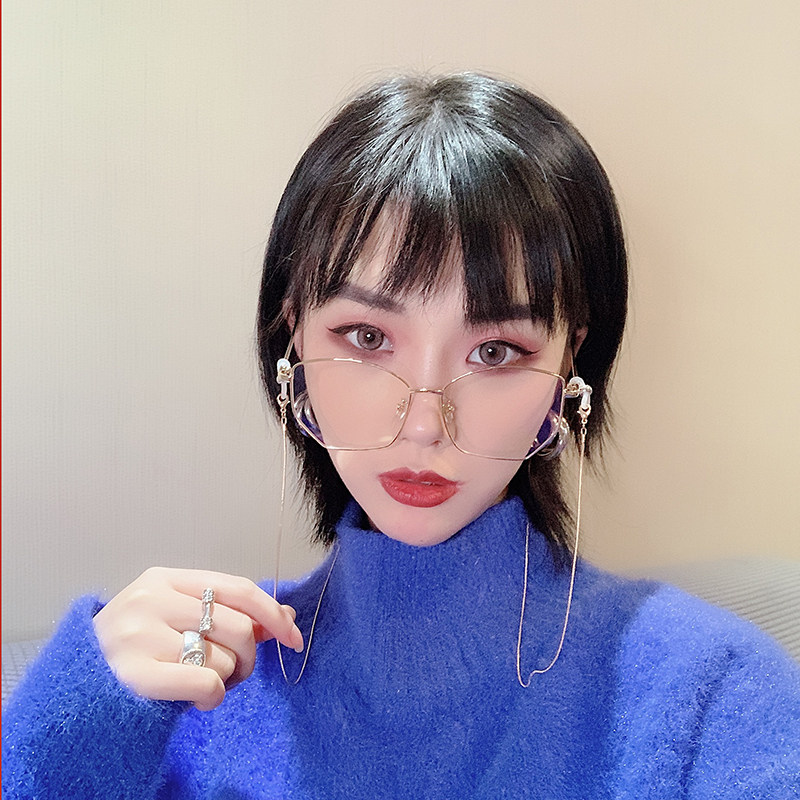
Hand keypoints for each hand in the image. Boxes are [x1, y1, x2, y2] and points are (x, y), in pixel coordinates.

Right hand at [93, 567, 302, 710]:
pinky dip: (214, 697)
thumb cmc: (137, 648)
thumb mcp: (178, 618)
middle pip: (238, 626)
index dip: (273, 613)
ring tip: (205, 683)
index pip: (239, 588)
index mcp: (166, 579)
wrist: (75, 684)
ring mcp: (140, 634)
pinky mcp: (135, 673)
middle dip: (249, 656)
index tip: (293, 637)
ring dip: (227, 679)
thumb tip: (284, 616)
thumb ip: (227, 613)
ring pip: (223, 658)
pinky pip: (207, 684)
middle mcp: (152, 599)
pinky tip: (196, 699)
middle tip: (236, 672)